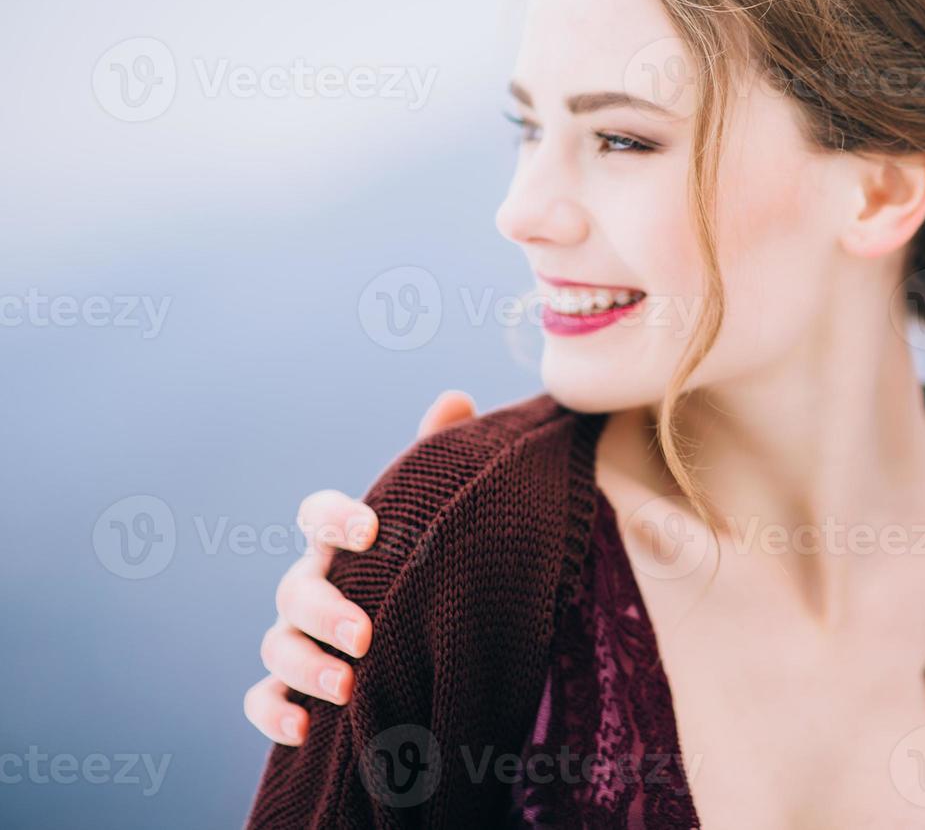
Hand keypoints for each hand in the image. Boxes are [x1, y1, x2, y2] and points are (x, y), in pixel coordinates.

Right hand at [242, 390, 477, 744]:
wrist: (431, 634)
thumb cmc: (431, 560)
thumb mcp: (443, 513)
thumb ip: (443, 459)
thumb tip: (454, 399)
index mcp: (345, 540)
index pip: (318, 514)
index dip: (335, 518)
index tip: (370, 529)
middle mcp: (314, 585)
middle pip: (296, 589)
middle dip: (326, 611)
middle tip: (366, 635)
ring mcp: (299, 637)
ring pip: (276, 644)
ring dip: (304, 666)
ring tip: (346, 688)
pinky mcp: (294, 689)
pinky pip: (264, 700)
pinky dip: (276, 714)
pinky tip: (307, 731)